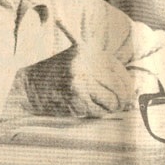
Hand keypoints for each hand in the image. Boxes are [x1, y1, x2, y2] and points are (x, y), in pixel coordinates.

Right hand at [17, 43, 133, 117]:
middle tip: (121, 105)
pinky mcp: (72, 100)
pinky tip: (85, 106)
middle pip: (118, 91)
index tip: (129, 94)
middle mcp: (84, 67)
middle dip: (122, 101)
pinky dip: (94, 112)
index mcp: (88, 52)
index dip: (128, 87)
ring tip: (101, 104)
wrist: (30, 82)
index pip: (120, 74)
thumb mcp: (82, 60)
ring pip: (108, 104)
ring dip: (108, 108)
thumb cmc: (61, 71)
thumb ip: (106, 71)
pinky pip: (94, 112)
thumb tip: (133, 93)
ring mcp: (78, 84)